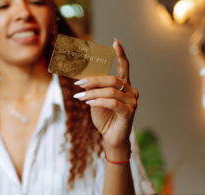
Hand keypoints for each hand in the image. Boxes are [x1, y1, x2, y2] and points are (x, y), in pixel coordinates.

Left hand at [73, 38, 138, 152]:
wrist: (110, 137)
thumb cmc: (104, 118)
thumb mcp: (95, 100)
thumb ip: (92, 89)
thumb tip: (81, 78)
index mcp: (124, 86)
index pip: (124, 67)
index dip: (120, 54)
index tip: (115, 41)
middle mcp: (131, 91)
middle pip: (112, 79)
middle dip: (93, 80)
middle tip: (78, 83)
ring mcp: (132, 101)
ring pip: (110, 91)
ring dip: (92, 93)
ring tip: (79, 97)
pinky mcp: (129, 112)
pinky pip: (112, 102)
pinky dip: (98, 101)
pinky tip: (88, 103)